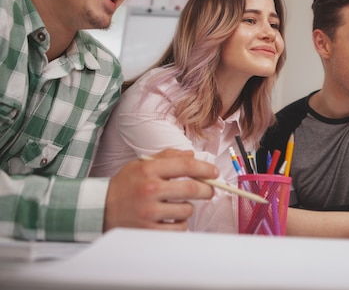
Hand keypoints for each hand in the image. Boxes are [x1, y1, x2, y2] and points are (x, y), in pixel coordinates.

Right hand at [103, 149, 218, 231]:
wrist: (98, 209)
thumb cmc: (124, 185)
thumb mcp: (140, 164)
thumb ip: (166, 157)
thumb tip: (191, 154)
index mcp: (148, 169)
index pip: (186, 165)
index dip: (205, 168)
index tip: (214, 172)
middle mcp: (149, 189)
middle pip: (191, 188)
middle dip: (207, 189)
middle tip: (209, 190)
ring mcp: (149, 211)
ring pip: (187, 210)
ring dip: (187, 208)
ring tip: (176, 206)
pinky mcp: (148, 229)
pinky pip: (178, 228)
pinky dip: (179, 224)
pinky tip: (170, 218)